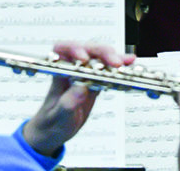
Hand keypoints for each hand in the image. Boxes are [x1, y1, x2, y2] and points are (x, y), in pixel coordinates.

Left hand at [21, 42, 134, 157]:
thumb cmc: (51, 123)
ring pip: (100, 57)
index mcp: (58, 72)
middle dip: (102, 53)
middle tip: (115, 63)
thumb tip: (81, 88)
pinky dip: (119, 67)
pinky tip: (129, 64)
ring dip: (113, 57)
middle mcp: (72, 68)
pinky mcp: (95, 80)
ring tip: (127, 61)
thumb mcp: (57, 117)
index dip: (75, 49)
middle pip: (87, 50)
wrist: (53, 131)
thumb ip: (67, 104)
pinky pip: (107, 70)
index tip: (85, 59)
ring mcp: (85, 73)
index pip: (63, 49)